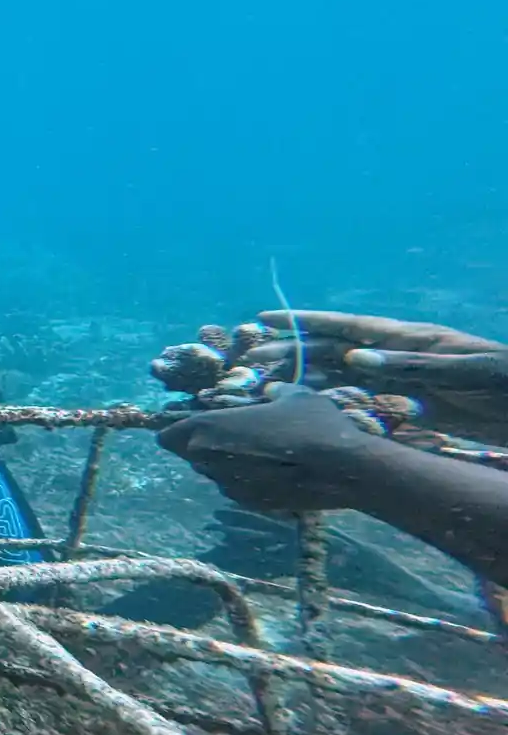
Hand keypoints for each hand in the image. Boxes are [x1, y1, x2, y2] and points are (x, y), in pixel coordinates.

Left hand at [157, 385, 383, 512]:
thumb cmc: (314, 425)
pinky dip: (246, 482)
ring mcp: (226, 485)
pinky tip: (273, 475)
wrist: (342, 469)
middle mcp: (207, 459)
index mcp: (208, 428)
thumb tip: (271, 391)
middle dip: (205, 447)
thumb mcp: (295, 397)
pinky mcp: (247, 504)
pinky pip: (236, 489)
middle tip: (235, 438)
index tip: (196, 427)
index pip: (168, 437)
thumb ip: (276, 393)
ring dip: (226, 465)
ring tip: (260, 456)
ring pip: (213, 473)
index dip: (178, 432)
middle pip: (190, 454)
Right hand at [256, 310, 507, 443]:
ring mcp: (399, 384)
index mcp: (408, 338)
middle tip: (251, 363)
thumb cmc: (505, 382)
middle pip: (333, 353)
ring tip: (265, 390)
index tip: (265, 318)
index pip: (346, 326)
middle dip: (291, 354)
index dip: (304, 321)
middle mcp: (395, 358)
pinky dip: (330, 408)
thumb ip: (408, 366)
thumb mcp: (463, 371)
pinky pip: (359, 405)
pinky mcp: (407, 409)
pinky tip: (306, 415)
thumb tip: (352, 358)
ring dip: (304, 383)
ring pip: (339, 380)